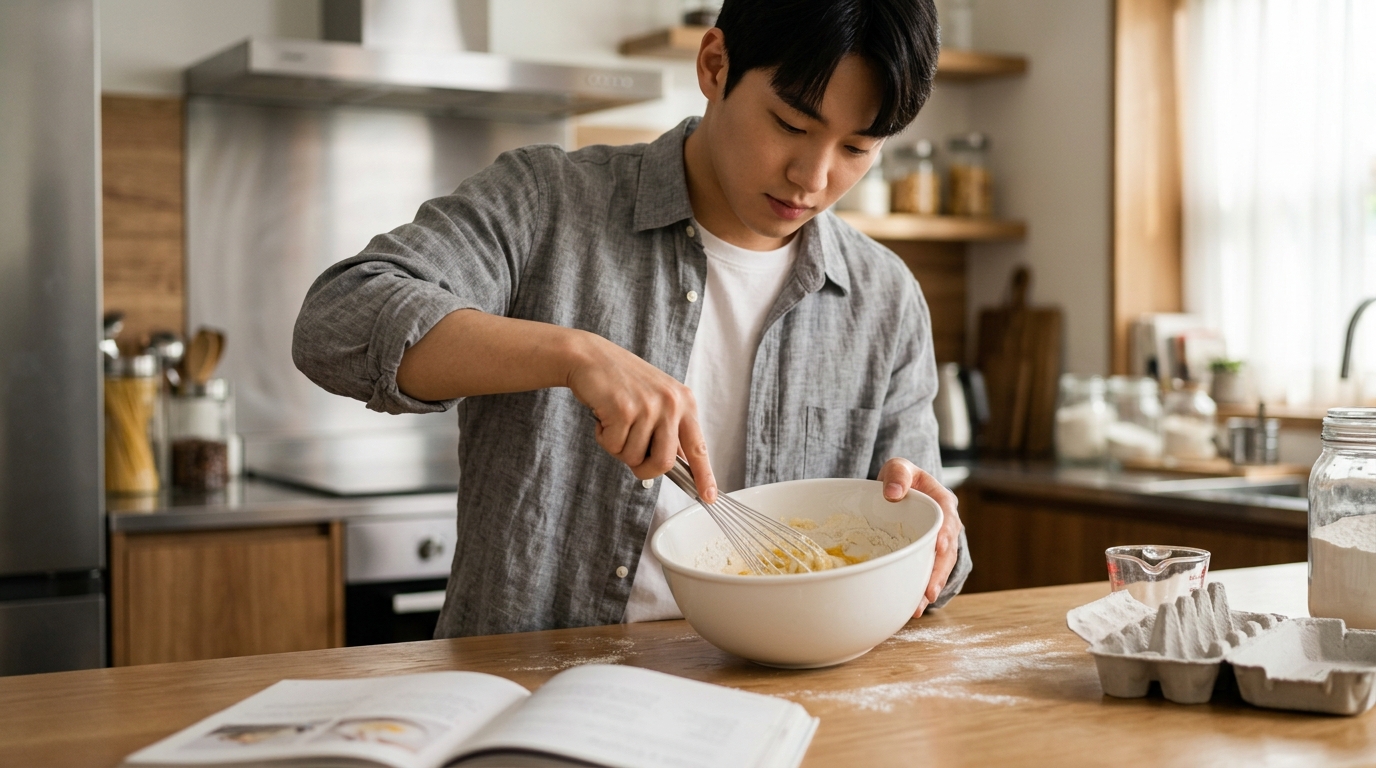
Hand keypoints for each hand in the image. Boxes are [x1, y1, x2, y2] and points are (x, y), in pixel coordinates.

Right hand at [565, 332, 717, 501]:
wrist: (591, 357)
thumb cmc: (621, 382)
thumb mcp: (656, 400)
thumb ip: (668, 430)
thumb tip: (675, 465)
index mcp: (684, 402)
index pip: (698, 447)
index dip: (704, 475)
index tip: (709, 496)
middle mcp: (671, 403)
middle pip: (664, 463)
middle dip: (643, 469)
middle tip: (630, 455)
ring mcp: (648, 406)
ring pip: (634, 458)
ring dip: (618, 447)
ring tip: (614, 422)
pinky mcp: (624, 410)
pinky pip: (614, 446)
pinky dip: (604, 438)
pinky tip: (603, 417)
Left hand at [877, 457, 961, 616]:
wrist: (896, 489)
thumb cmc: (900, 478)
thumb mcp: (898, 467)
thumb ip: (898, 475)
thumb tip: (892, 493)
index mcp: (943, 502)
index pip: (947, 518)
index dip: (945, 533)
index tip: (939, 547)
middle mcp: (946, 525)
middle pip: (947, 550)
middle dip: (939, 572)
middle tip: (928, 591)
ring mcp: (938, 542)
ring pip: (940, 566)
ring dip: (931, 586)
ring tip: (918, 606)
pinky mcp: (927, 555)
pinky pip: (928, 572)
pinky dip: (921, 588)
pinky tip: (912, 605)